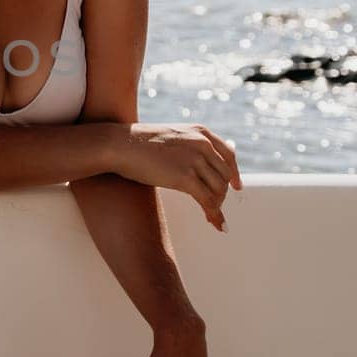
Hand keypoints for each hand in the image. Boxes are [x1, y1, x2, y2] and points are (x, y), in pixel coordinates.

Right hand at [113, 123, 241, 231]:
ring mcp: (195, 160)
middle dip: (222, 194)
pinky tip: (215, 224)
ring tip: (211, 216)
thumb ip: (186, 146)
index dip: (234, 173)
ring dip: (217, 205)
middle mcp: (203, 144)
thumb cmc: (137, 144)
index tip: (236, 186)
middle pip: (224, 175)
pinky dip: (214, 214)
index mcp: (201, 132)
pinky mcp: (185, 178)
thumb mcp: (170, 137)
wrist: (120, 144)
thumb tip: (192, 164)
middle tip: (215, 207)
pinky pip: (207, 200)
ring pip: (218, 189)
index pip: (228, 154)